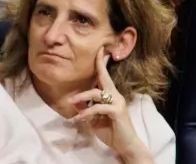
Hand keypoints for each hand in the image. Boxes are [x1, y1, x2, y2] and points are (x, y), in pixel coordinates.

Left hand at [68, 47, 151, 161]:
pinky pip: (98, 107)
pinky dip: (86, 112)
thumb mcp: (94, 119)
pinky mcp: (117, 111)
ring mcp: (117, 102)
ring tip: (70, 102)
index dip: (101, 64)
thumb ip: (86, 110)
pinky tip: (79, 118)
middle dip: (99, 65)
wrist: (125, 146)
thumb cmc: (111, 131)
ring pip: (96, 93)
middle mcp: (115, 96)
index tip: (101, 51)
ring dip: (81, 97)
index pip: (104, 77)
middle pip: (104, 78)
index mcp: (111, 96)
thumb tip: (75, 103)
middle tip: (96, 53)